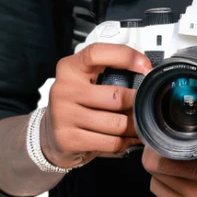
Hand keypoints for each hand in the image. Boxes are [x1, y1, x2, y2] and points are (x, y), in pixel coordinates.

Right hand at [41, 42, 151, 168]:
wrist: (51, 136)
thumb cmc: (77, 104)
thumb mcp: (86, 81)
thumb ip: (109, 72)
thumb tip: (146, 72)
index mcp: (70, 68)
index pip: (97, 53)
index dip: (125, 56)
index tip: (145, 67)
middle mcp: (64, 89)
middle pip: (115, 96)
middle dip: (137, 104)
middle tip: (145, 106)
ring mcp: (64, 115)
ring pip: (116, 123)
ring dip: (133, 127)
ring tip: (137, 125)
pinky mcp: (69, 139)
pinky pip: (110, 142)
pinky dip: (124, 143)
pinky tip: (125, 139)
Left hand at [143, 122, 196, 196]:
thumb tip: (196, 122)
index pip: (159, 163)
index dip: (154, 146)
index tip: (160, 135)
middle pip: (155, 178)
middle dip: (159, 160)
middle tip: (172, 147)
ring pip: (159, 195)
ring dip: (165, 179)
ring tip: (182, 165)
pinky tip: (187, 186)